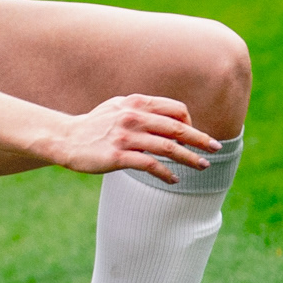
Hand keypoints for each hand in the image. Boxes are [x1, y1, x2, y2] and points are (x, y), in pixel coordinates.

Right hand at [46, 94, 220, 184]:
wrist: (66, 138)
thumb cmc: (96, 125)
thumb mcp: (120, 108)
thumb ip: (143, 110)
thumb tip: (172, 120)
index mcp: (136, 103)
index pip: (175, 110)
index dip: (189, 123)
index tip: (195, 135)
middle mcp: (134, 117)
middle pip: (177, 128)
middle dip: (200, 139)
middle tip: (216, 148)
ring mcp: (126, 136)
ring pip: (168, 148)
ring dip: (190, 158)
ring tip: (203, 166)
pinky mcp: (118, 156)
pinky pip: (150, 165)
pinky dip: (166, 173)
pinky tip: (174, 179)